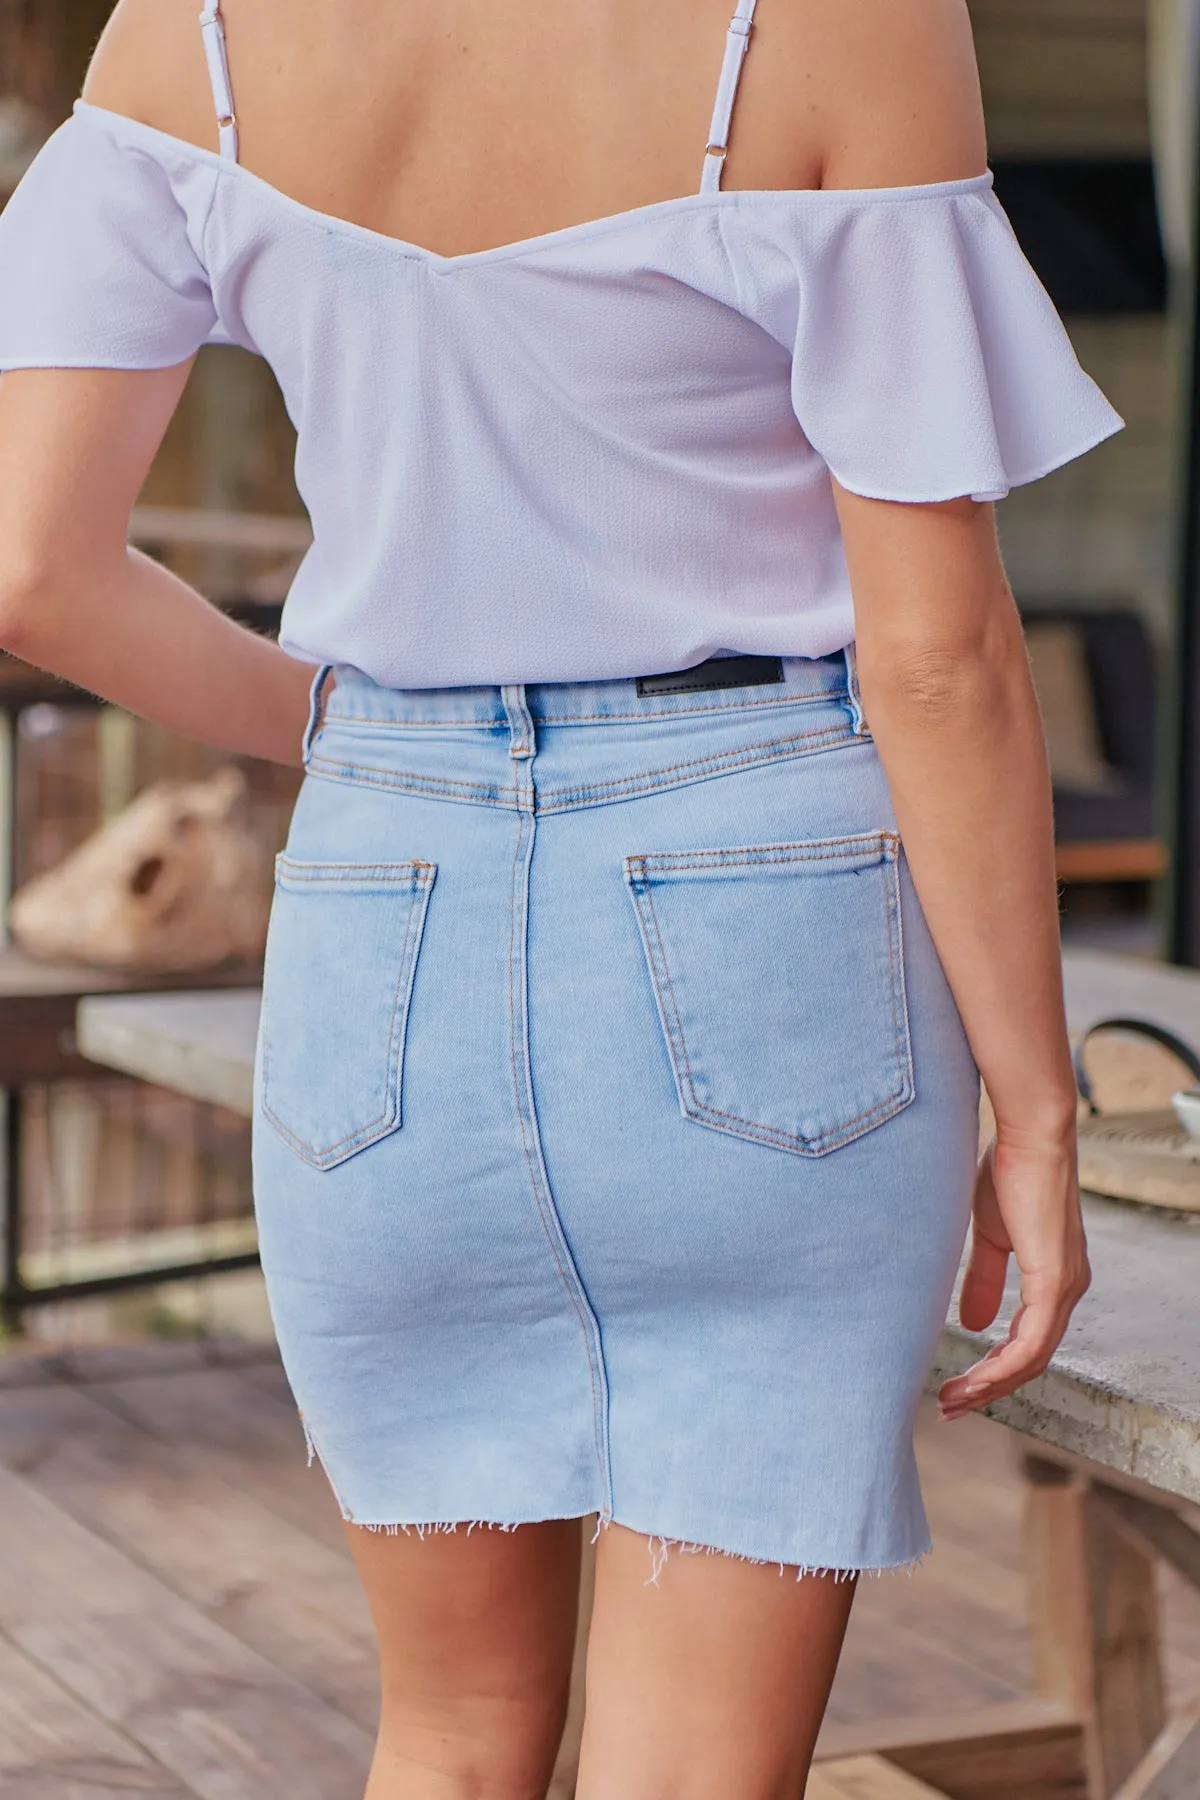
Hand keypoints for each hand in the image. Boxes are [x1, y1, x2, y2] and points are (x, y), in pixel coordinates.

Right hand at [938, 1132, 1089, 1421]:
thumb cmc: (1010, 1171)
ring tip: (955, 1399)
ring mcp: (1065, 1287)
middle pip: (1031, 1361)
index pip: (1029, 1342)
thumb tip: (972, 1324)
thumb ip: (984, 1279)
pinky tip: (976, 1378)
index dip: (994, 1370)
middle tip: (952, 1406)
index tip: (959, 1386)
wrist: (1028, 1136)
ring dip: (991, 1385)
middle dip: (989, 1389)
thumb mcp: (990, 1235)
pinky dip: (1002, 1367)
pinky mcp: (1054, 1280)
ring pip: (1032, 1359)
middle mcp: (1068, 1289)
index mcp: (1055, 1278)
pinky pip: (1031, 1342)